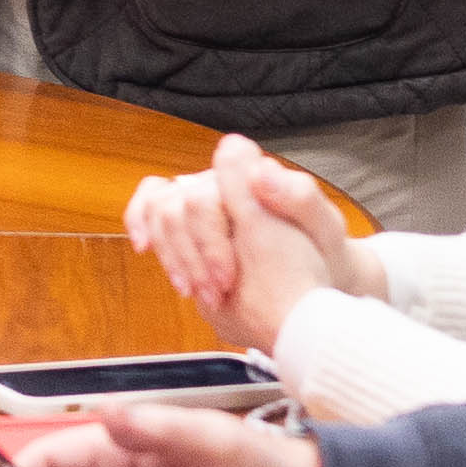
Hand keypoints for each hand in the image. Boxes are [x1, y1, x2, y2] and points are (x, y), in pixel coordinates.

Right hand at [124, 134, 363, 348]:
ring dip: (171, 255)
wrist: (319, 274)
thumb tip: (259, 172)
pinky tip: (145, 248)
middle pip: (177, 207)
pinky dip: (140, 223)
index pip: (205, 197)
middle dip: (191, 256)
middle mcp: (219, 183)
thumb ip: (299, 197)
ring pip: (159, 210)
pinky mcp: (186, 219)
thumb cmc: (323, 248)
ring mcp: (200, 199)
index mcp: (248, 177)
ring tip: (193, 291)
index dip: (208, 242)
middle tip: (214, 295)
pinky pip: (149, 206)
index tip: (227, 280)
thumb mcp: (325, 227)